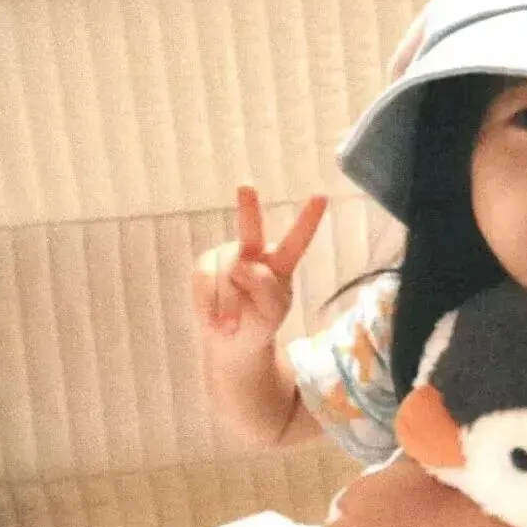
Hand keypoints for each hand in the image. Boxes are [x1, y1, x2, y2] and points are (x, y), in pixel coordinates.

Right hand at [194, 186, 326, 359]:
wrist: (232, 340)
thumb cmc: (259, 321)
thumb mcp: (273, 311)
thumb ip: (266, 289)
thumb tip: (240, 268)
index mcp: (282, 261)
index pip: (297, 241)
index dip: (309, 219)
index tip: (322, 195)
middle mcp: (253, 251)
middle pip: (250, 230)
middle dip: (248, 208)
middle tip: (246, 186)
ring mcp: (227, 257)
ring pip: (227, 275)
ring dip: (228, 306)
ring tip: (231, 328)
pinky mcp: (205, 267)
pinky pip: (204, 282)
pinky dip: (210, 306)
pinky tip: (216, 323)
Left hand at [309, 458, 482, 526]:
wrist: (444, 521)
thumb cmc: (437, 488)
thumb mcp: (419, 461)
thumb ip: (405, 452)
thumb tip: (407, 437)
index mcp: (369, 479)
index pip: (356, 488)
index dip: (362, 495)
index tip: (372, 499)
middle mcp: (356, 500)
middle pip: (345, 505)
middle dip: (351, 509)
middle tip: (365, 515)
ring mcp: (355, 525)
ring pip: (334, 526)